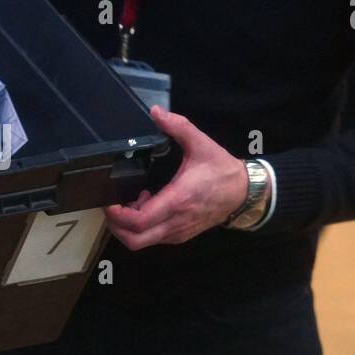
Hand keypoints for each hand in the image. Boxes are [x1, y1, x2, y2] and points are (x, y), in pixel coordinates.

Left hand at [104, 106, 251, 249]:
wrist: (244, 193)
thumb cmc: (222, 170)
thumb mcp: (201, 143)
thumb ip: (178, 126)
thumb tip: (156, 111)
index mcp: (178, 199)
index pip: (139, 220)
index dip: (118, 214)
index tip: (110, 200)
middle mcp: (176, 221)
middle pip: (134, 240)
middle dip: (116, 225)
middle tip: (113, 205)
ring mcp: (178, 232)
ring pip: (141, 242)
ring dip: (128, 226)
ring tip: (131, 203)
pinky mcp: (180, 235)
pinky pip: (153, 239)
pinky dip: (141, 228)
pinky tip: (146, 206)